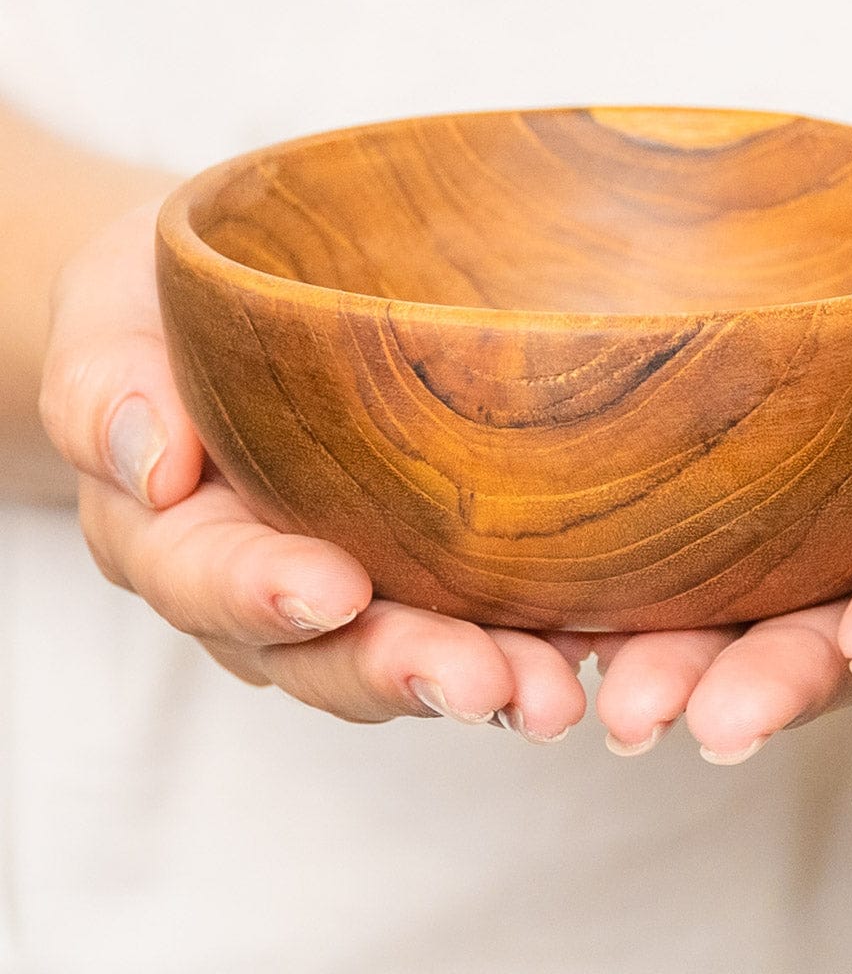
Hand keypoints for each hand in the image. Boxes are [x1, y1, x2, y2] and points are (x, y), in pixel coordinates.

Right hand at [39, 199, 587, 740]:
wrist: (226, 306)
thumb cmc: (162, 309)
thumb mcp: (109, 317)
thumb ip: (106, 386)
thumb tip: (147, 460)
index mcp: (181, 534)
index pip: (213, 578)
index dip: (266, 595)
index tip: (333, 590)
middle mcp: (268, 583)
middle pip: (326, 652)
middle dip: (404, 669)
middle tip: (483, 684)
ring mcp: (353, 583)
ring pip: (410, 652)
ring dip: (485, 680)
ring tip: (553, 695)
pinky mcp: (424, 565)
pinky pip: (475, 613)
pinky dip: (532, 636)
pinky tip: (594, 640)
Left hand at [592, 210, 851, 762]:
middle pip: (843, 642)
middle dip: (778, 682)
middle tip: (707, 720)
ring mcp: (826, 567)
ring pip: (760, 633)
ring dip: (694, 671)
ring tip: (623, 702)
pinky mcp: (762, 539)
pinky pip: (705, 584)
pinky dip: (644, 613)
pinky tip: (578, 634)